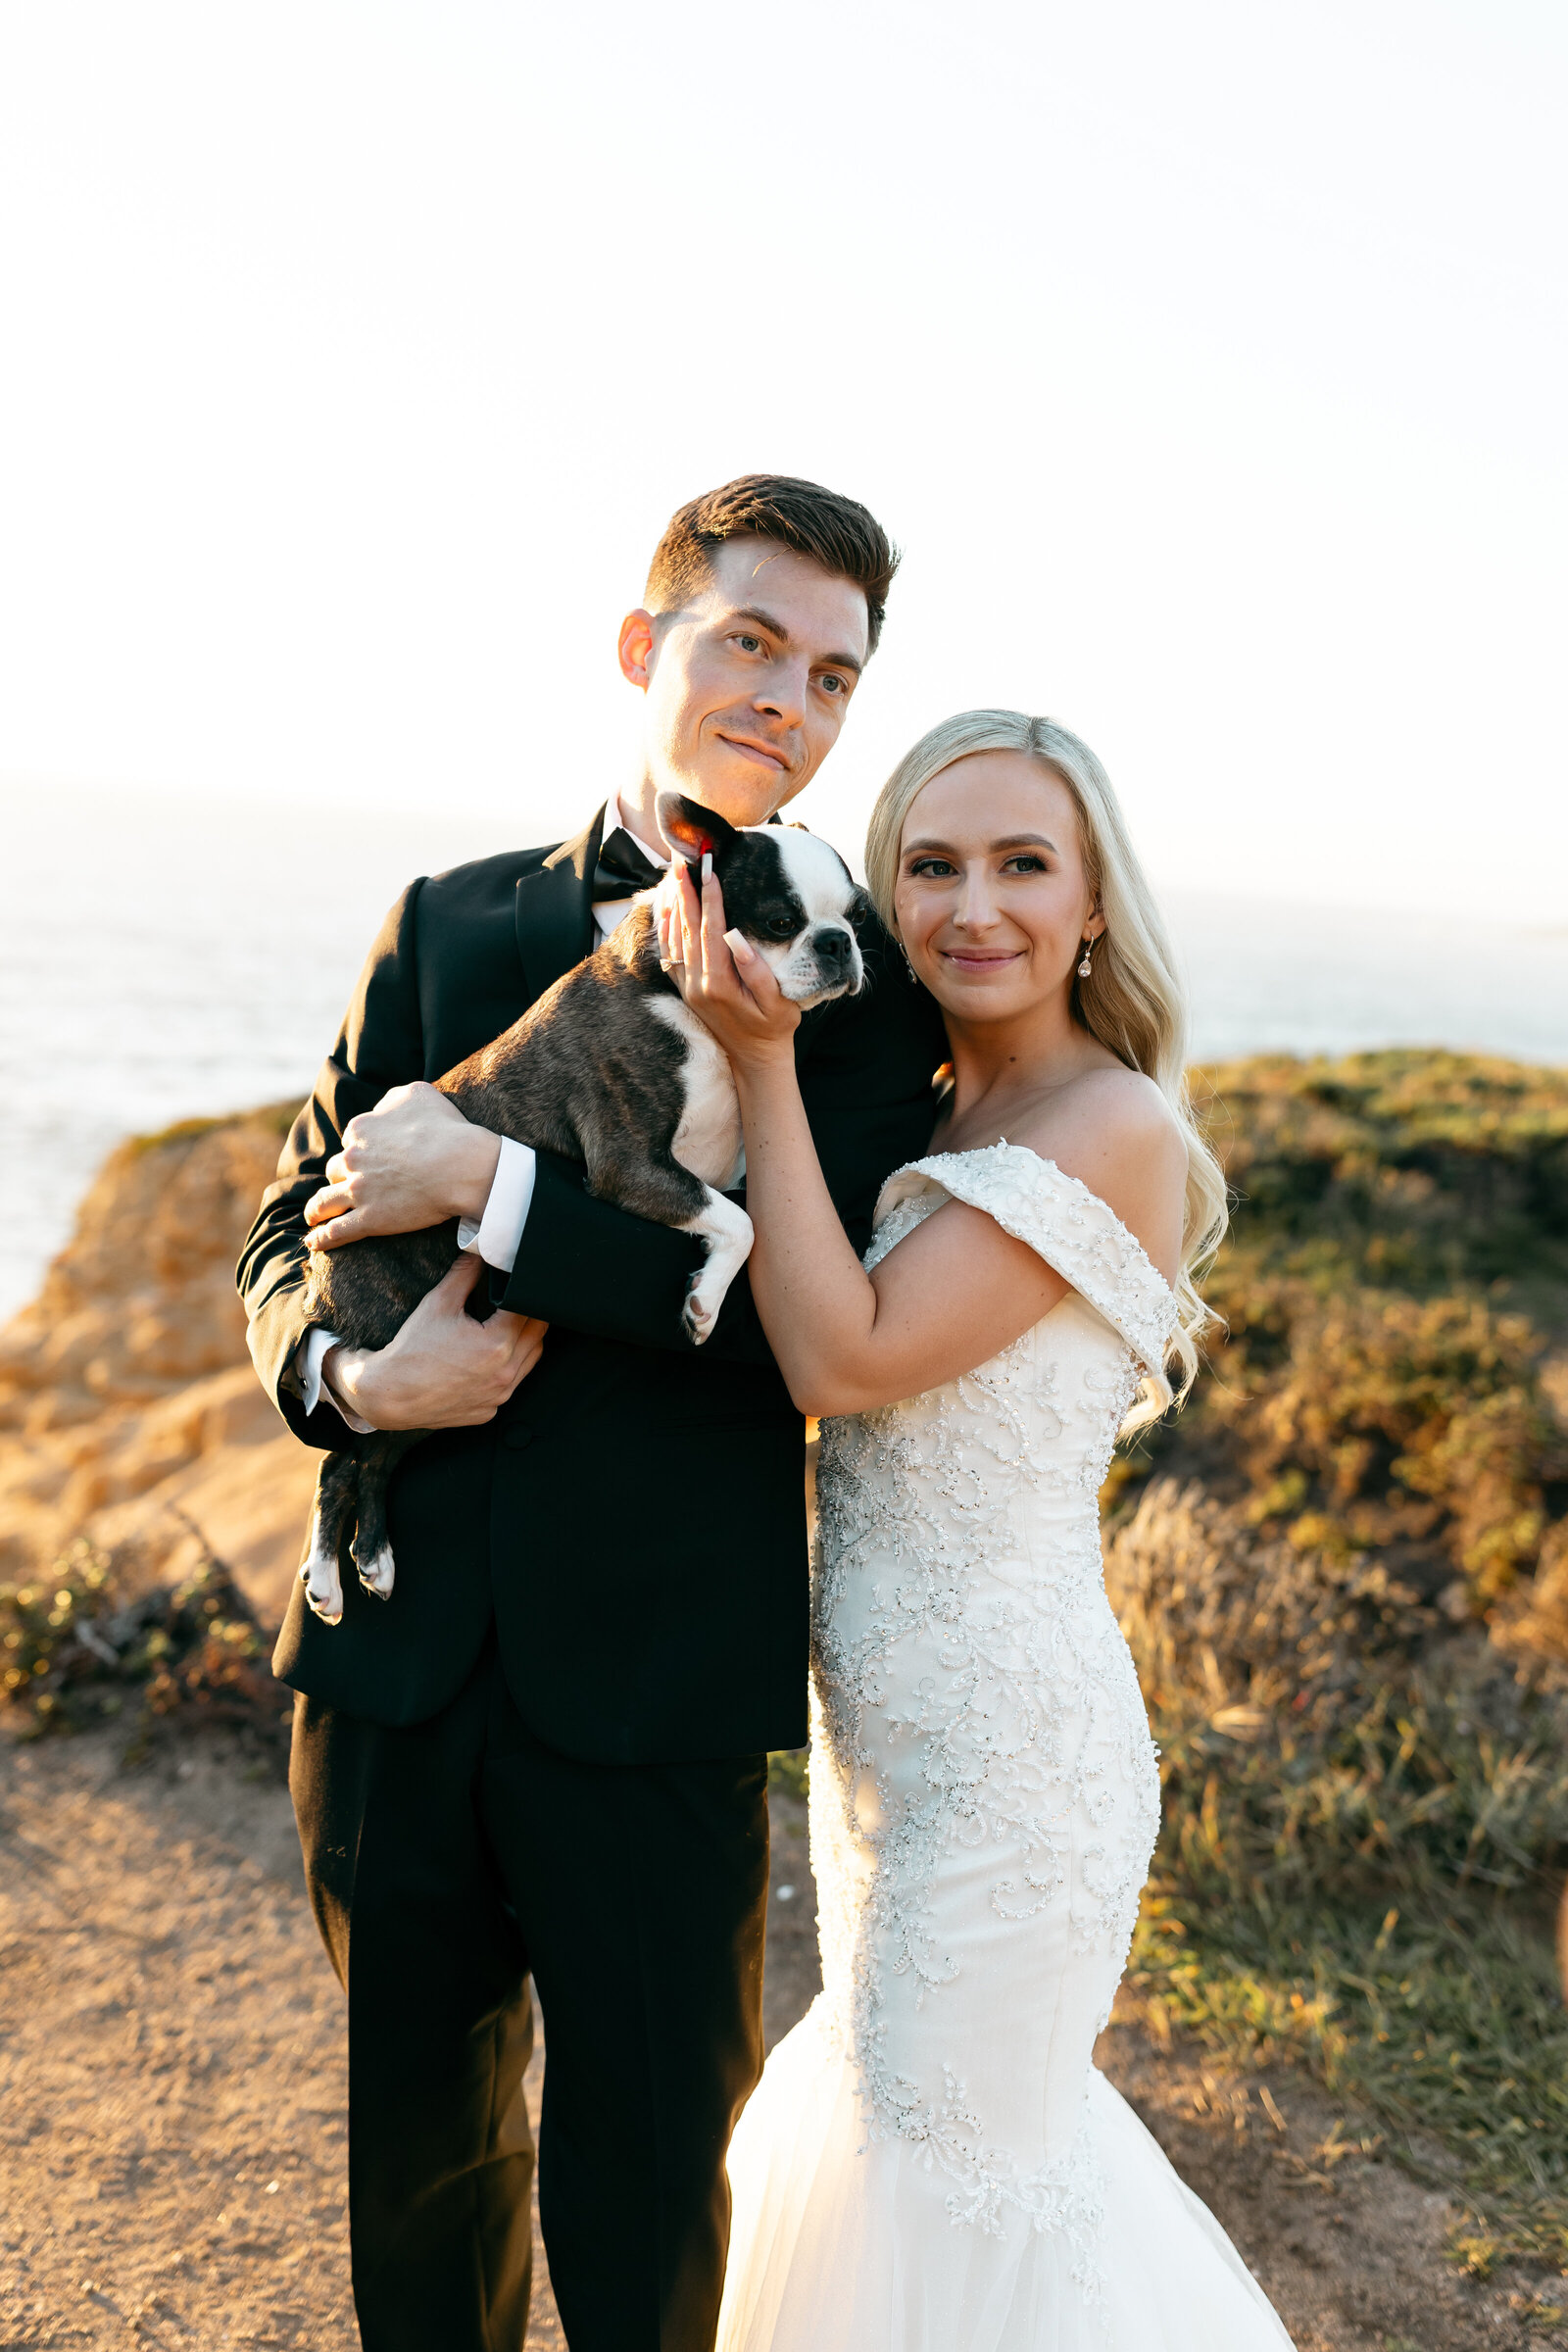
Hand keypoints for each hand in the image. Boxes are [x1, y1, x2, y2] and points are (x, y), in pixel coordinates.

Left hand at [304, 1082, 501, 1250]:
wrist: (460, 1165)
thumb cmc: (446, 1128)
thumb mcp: (417, 1094)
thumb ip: (392, 1100)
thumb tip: (382, 1110)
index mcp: (361, 1129)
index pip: (353, 1139)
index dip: (363, 1147)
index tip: (373, 1156)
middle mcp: (353, 1159)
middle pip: (337, 1169)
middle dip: (340, 1176)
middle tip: (348, 1184)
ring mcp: (358, 1191)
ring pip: (325, 1201)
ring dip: (316, 1208)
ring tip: (314, 1215)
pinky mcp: (369, 1219)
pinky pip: (336, 1231)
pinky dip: (322, 1238)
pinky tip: (313, 1244)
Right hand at [325, 1256, 546, 1428]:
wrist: (389, 1394)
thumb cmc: (412, 1348)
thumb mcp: (439, 1303)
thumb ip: (465, 1273)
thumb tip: (480, 1250)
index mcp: (498, 1344)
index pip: (529, 1309)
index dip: (524, 1293)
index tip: (518, 1283)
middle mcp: (505, 1374)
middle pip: (538, 1334)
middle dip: (531, 1314)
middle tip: (517, 1299)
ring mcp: (499, 1396)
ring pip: (530, 1360)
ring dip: (525, 1341)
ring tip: (509, 1324)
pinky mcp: (490, 1411)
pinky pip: (511, 1384)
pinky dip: (508, 1368)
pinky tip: (491, 1356)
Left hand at [656, 862, 801, 1068]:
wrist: (755, 1058)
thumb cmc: (774, 1027)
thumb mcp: (777, 1001)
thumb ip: (756, 970)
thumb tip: (735, 937)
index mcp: (719, 984)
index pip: (712, 930)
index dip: (710, 898)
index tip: (710, 870)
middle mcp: (697, 984)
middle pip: (688, 929)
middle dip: (686, 892)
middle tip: (682, 861)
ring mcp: (688, 988)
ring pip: (675, 938)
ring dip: (675, 905)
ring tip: (674, 875)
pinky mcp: (685, 989)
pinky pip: (669, 954)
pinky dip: (667, 928)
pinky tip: (668, 909)